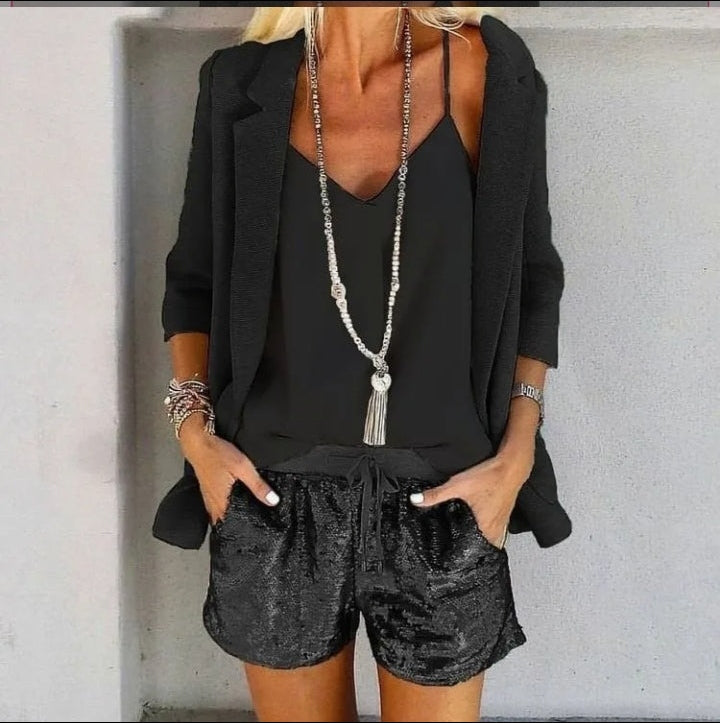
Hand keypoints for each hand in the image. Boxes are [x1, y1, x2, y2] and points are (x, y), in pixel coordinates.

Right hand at [179, 418, 278, 525]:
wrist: (197, 442)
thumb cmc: (217, 453)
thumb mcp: (243, 468)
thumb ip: (257, 486)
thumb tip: (272, 501)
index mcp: (222, 502)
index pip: (234, 524)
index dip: (245, 528)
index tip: (257, 530)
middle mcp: (213, 503)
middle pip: (227, 521)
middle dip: (239, 524)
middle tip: (253, 526)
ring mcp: (208, 498)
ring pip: (221, 514)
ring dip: (231, 517)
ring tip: (244, 517)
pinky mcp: (207, 490)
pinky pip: (216, 506)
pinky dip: (225, 508)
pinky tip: (232, 504)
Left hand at [410, 449, 533, 548]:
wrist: (512, 465)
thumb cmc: (491, 476)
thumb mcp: (458, 486)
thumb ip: (436, 494)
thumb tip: (417, 500)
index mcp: (485, 528)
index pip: (473, 552)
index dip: (461, 556)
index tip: (451, 559)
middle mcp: (496, 529)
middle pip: (482, 548)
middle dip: (469, 551)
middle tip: (456, 553)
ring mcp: (502, 523)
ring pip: (489, 540)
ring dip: (478, 542)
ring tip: (465, 543)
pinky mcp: (504, 515)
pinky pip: (494, 531)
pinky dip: (486, 532)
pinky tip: (478, 526)